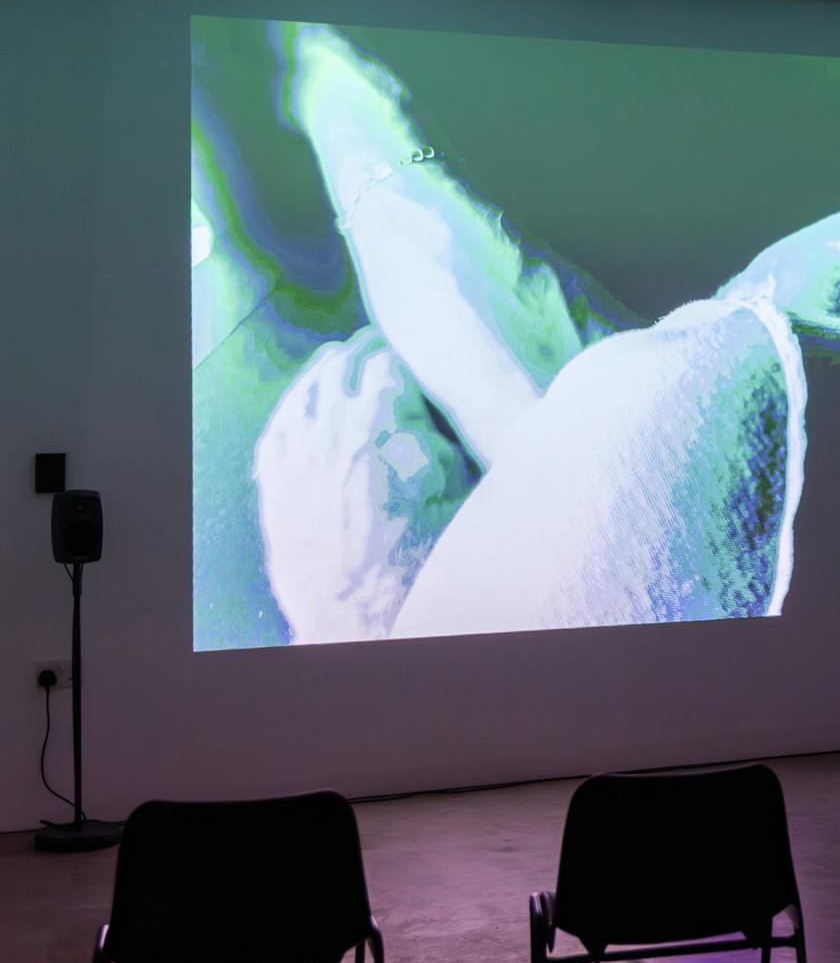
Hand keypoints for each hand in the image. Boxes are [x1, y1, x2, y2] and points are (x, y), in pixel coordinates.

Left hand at [254, 328, 471, 642]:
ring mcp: (292, 464)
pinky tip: (295, 407)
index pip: (380, 372)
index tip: (404, 353)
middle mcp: (324, 441)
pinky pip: (273, 437)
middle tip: (372, 345)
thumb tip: (428, 426)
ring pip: (299, 399)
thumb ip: (435, 453)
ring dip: (317, 377)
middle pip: (336, 375)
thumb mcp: (442, 502)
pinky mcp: (274, 492)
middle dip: (357, 355)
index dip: (394, 357)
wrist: (351, 617)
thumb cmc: (406, 564)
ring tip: (332, 361)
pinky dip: (286, 413)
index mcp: (371, 436)